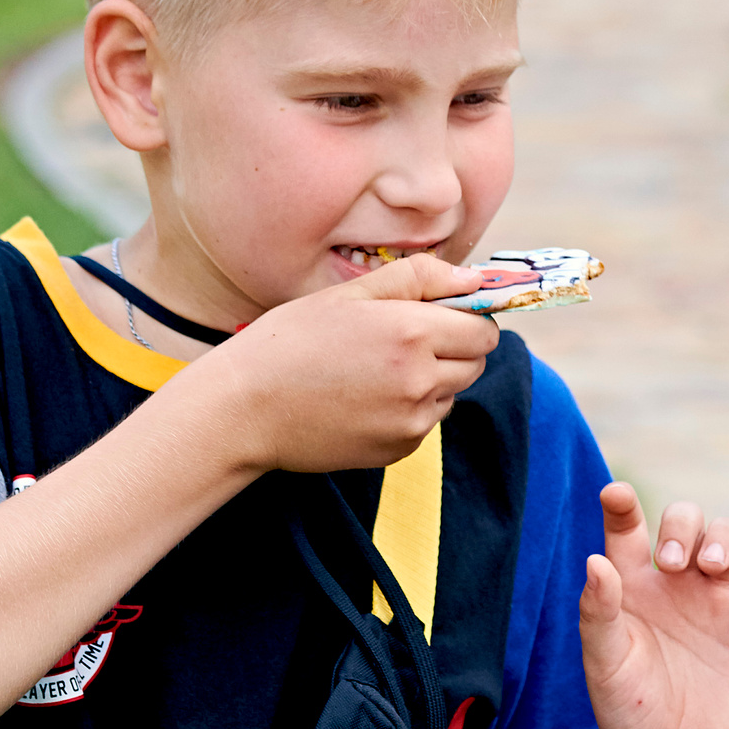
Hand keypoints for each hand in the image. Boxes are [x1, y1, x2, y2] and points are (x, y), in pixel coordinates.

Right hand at [200, 253, 498, 473]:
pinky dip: (410, 409)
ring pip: (451, 393)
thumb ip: (419, 279)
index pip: (484, 330)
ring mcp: (411, 422)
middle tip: (404, 338)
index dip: (469, 318)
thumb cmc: (289, 343)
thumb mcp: (350, 294)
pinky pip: (425, 422)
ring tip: (376, 369)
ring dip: (432, 379)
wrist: (244, 409)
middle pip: (476, 363)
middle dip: (454, 347)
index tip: (442, 313)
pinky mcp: (398, 450)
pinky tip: (366, 397)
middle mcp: (419, 381)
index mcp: (411, 333)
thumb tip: (474, 280)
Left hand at [577, 483, 728, 728]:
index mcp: (632, 588)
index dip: (622, 506)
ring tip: (710, 567)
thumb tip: (595, 560)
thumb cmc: (628, 718)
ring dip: (724, 538)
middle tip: (671, 560)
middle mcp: (676, 587)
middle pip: (687, 520)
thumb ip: (599, 613)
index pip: (628, 530)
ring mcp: (719, 603)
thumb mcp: (605, 666)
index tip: (615, 494)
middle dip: (683, 523)